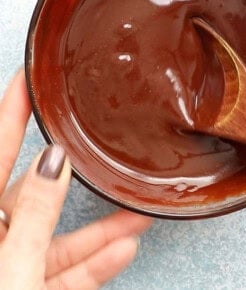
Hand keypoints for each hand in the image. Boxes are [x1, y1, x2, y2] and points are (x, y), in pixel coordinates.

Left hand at [0, 70, 151, 288]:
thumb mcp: (11, 271)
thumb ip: (32, 216)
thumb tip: (52, 161)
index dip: (9, 111)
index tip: (25, 77)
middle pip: (31, 190)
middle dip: (64, 164)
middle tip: (84, 127)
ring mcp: (10, 265)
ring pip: (55, 237)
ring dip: (95, 228)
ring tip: (133, 212)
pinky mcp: (27, 289)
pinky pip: (62, 271)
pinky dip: (92, 263)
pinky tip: (122, 248)